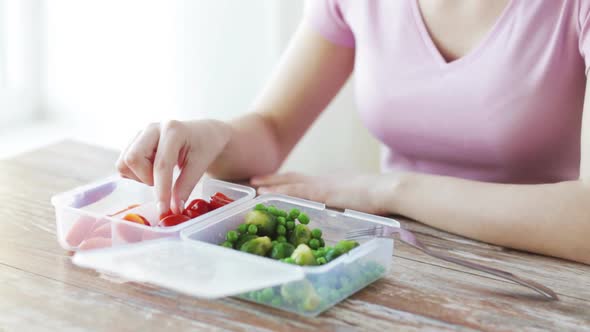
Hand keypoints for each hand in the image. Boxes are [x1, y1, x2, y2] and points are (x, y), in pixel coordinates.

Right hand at [116, 119, 230, 214]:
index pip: (161, 164)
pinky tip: (152, 169)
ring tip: (158, 174)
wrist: (203, 133)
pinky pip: (123, 164)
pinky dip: (136, 173)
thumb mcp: (200, 165)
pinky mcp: (133, 141)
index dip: (161, 190)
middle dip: (146, 178)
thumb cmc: (204, 146)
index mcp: (173, 130)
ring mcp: (140, 133)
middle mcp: (153, 128)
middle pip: (132, 158)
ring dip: (140, 176)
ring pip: (124, 162)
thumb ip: (185, 187)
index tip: (163, 210)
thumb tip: (174, 210)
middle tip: (162, 182)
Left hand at [251, 172, 400, 214]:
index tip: (275, 183)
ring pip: (290, 183)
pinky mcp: (323, 192)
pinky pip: (295, 191)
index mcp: (332, 182)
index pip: (305, 181)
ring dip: (271, 183)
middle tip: (255, 180)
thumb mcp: (360, 200)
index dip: (289, 182)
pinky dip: (279, 191)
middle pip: (293, 178)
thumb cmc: (381, 197)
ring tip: (254, 185)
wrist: (389, 190)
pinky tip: (266, 193)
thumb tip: (345, 210)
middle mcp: (324, 179)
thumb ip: (349, 204)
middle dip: (274, 179)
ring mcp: (323, 184)